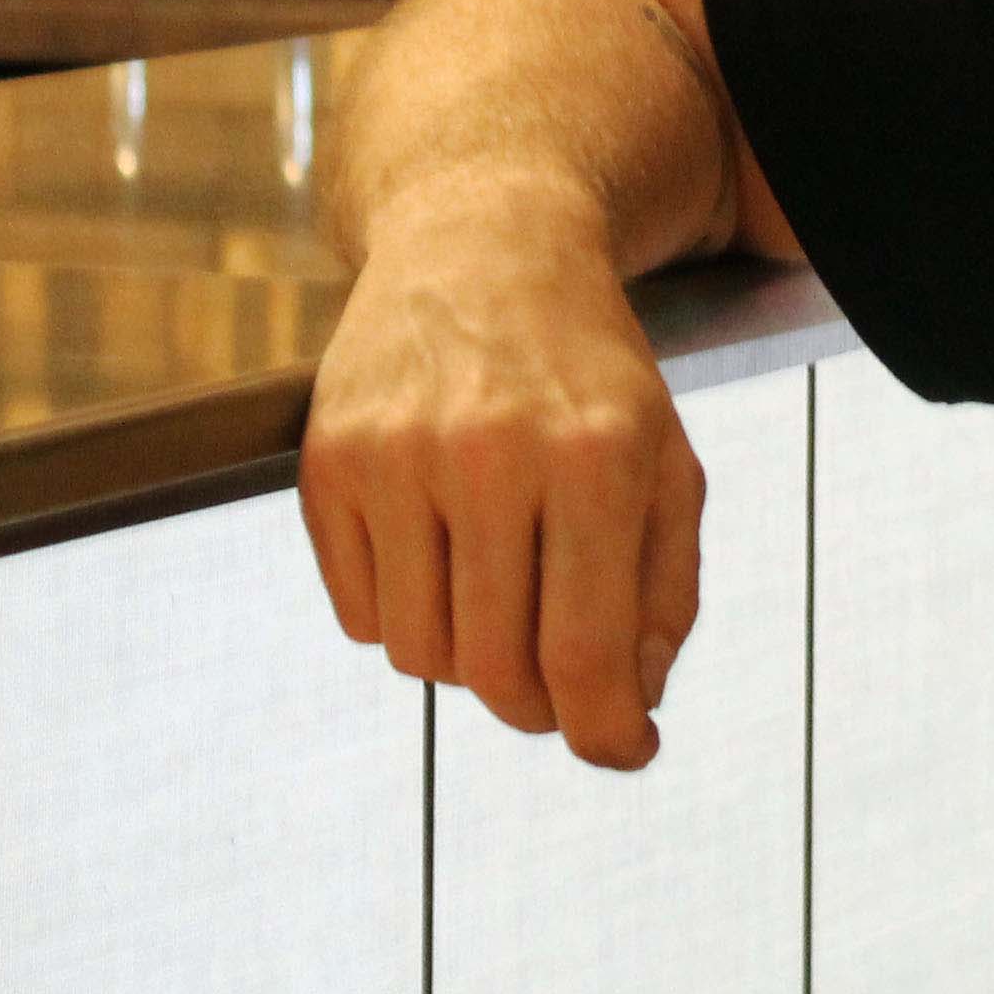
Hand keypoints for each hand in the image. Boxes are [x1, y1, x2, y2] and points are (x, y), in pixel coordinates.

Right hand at [297, 169, 705, 769]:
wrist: (482, 245)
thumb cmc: (588, 373)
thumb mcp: (665, 462)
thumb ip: (665, 594)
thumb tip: (627, 710)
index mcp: (595, 455)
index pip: (584, 656)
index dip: (606, 733)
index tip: (623, 748)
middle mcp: (489, 452)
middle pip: (496, 672)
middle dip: (536, 704)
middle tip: (557, 679)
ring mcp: (395, 454)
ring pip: (420, 657)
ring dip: (465, 657)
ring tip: (496, 592)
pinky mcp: (327, 459)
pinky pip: (360, 615)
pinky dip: (404, 613)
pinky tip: (438, 550)